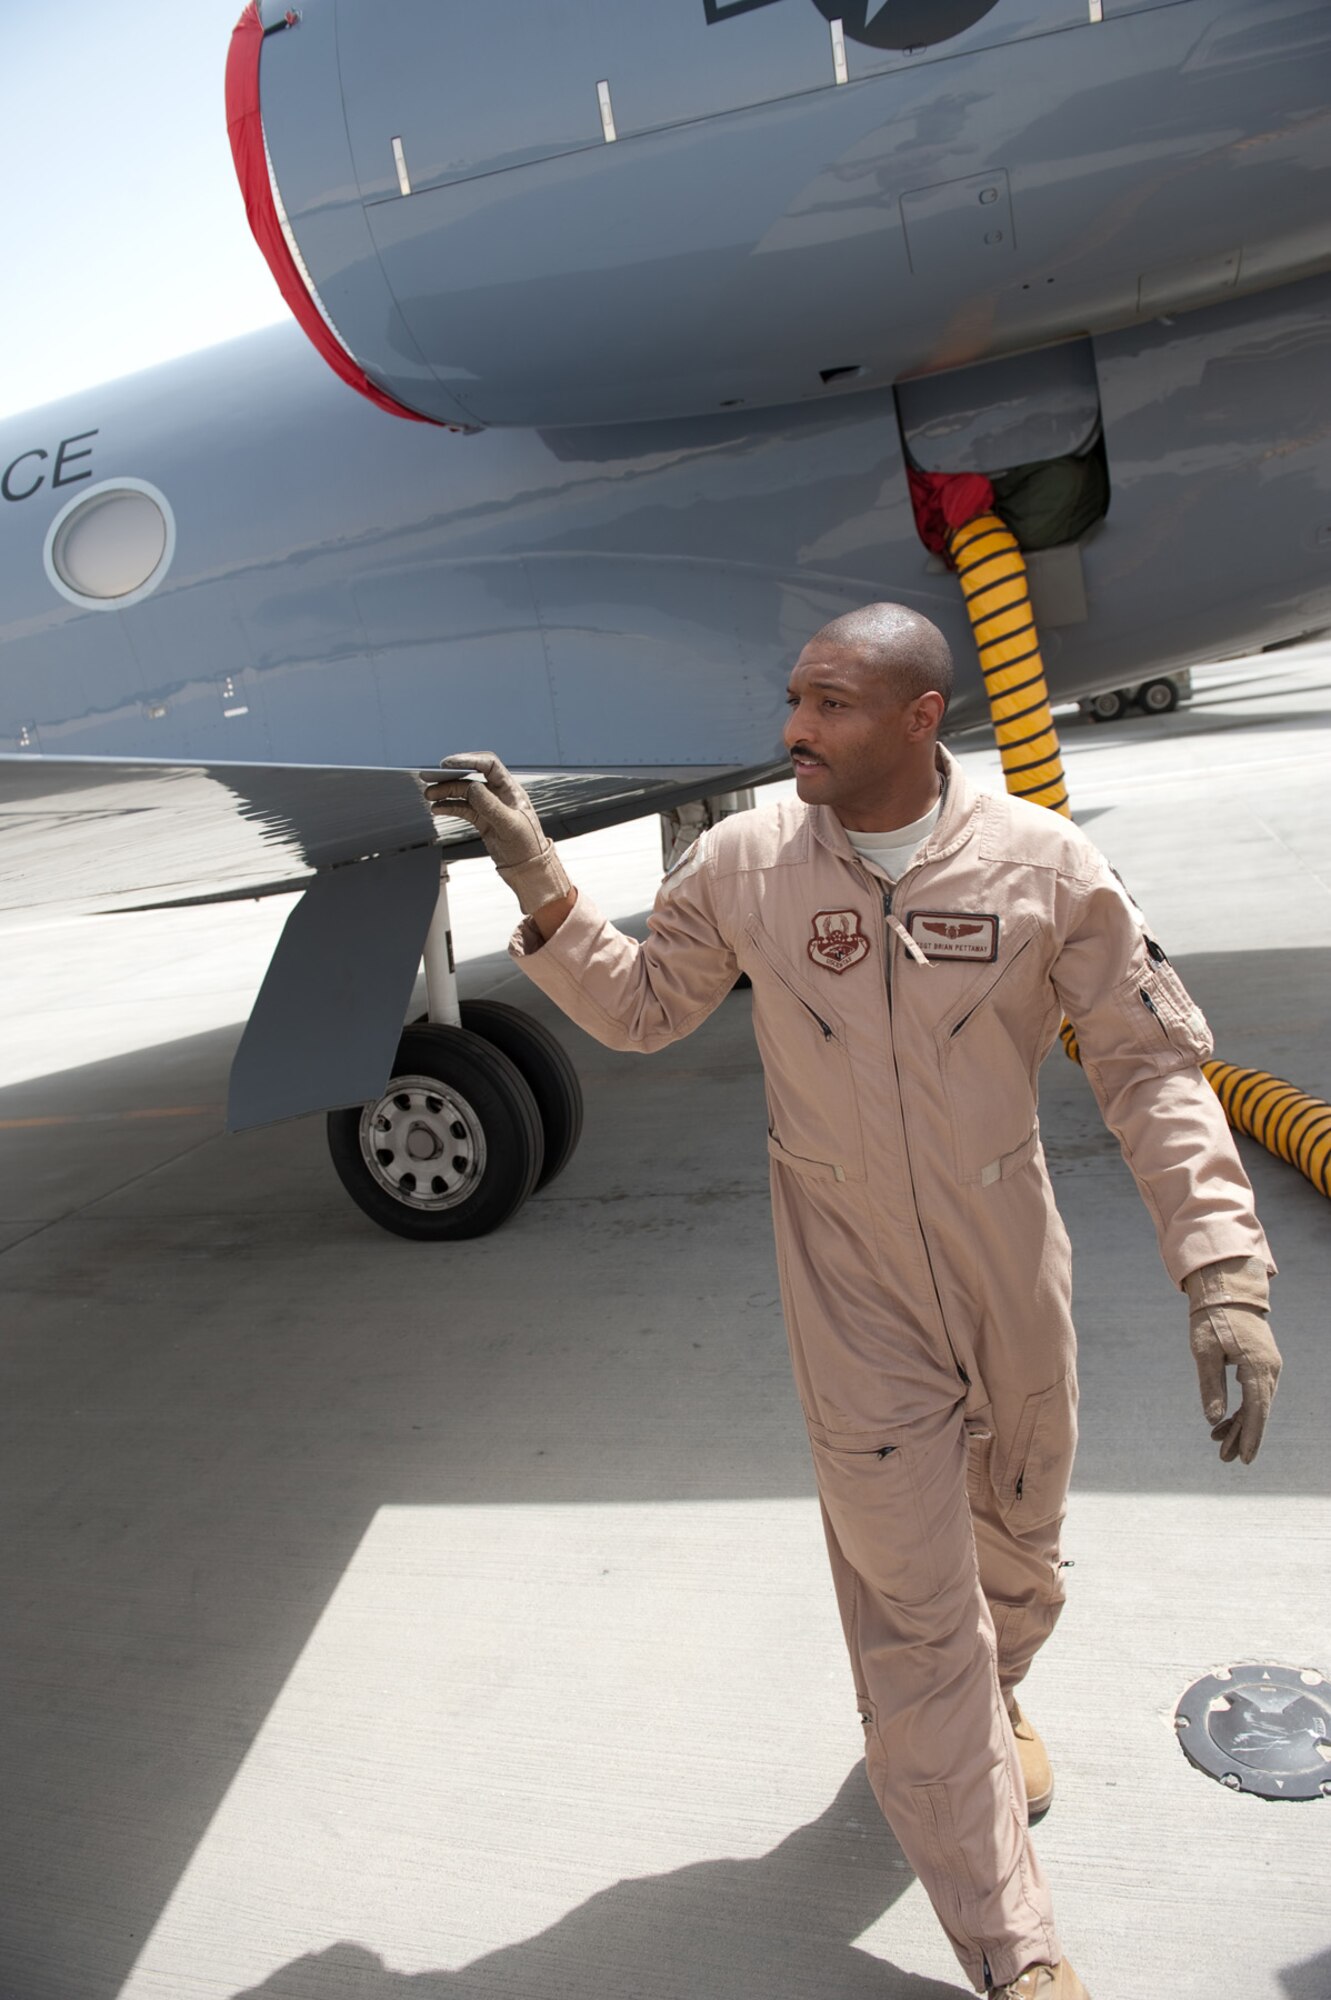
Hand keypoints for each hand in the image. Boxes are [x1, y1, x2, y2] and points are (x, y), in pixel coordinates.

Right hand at [426, 752, 571, 916]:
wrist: (528, 867)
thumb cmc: (528, 846)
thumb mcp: (510, 825)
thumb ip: (491, 806)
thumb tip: (473, 787)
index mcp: (511, 789)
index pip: (489, 765)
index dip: (468, 761)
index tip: (448, 764)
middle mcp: (499, 794)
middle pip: (471, 777)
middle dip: (450, 776)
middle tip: (430, 777)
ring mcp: (489, 806)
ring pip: (464, 793)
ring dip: (446, 792)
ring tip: (429, 795)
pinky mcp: (482, 819)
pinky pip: (462, 808)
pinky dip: (449, 807)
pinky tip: (437, 808)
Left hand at [1184, 1257, 1280, 1463]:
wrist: (1226, 1290)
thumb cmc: (1211, 1318)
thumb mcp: (1204, 1352)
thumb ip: (1210, 1385)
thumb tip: (1212, 1419)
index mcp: (1257, 1366)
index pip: (1256, 1409)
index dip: (1250, 1436)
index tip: (1244, 1458)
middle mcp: (1269, 1368)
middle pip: (1258, 1410)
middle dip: (1243, 1436)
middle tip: (1225, 1459)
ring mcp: (1268, 1365)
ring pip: (1257, 1404)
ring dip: (1240, 1424)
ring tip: (1219, 1445)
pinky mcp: (1262, 1362)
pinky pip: (1255, 1392)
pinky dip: (1241, 1409)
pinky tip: (1224, 1422)